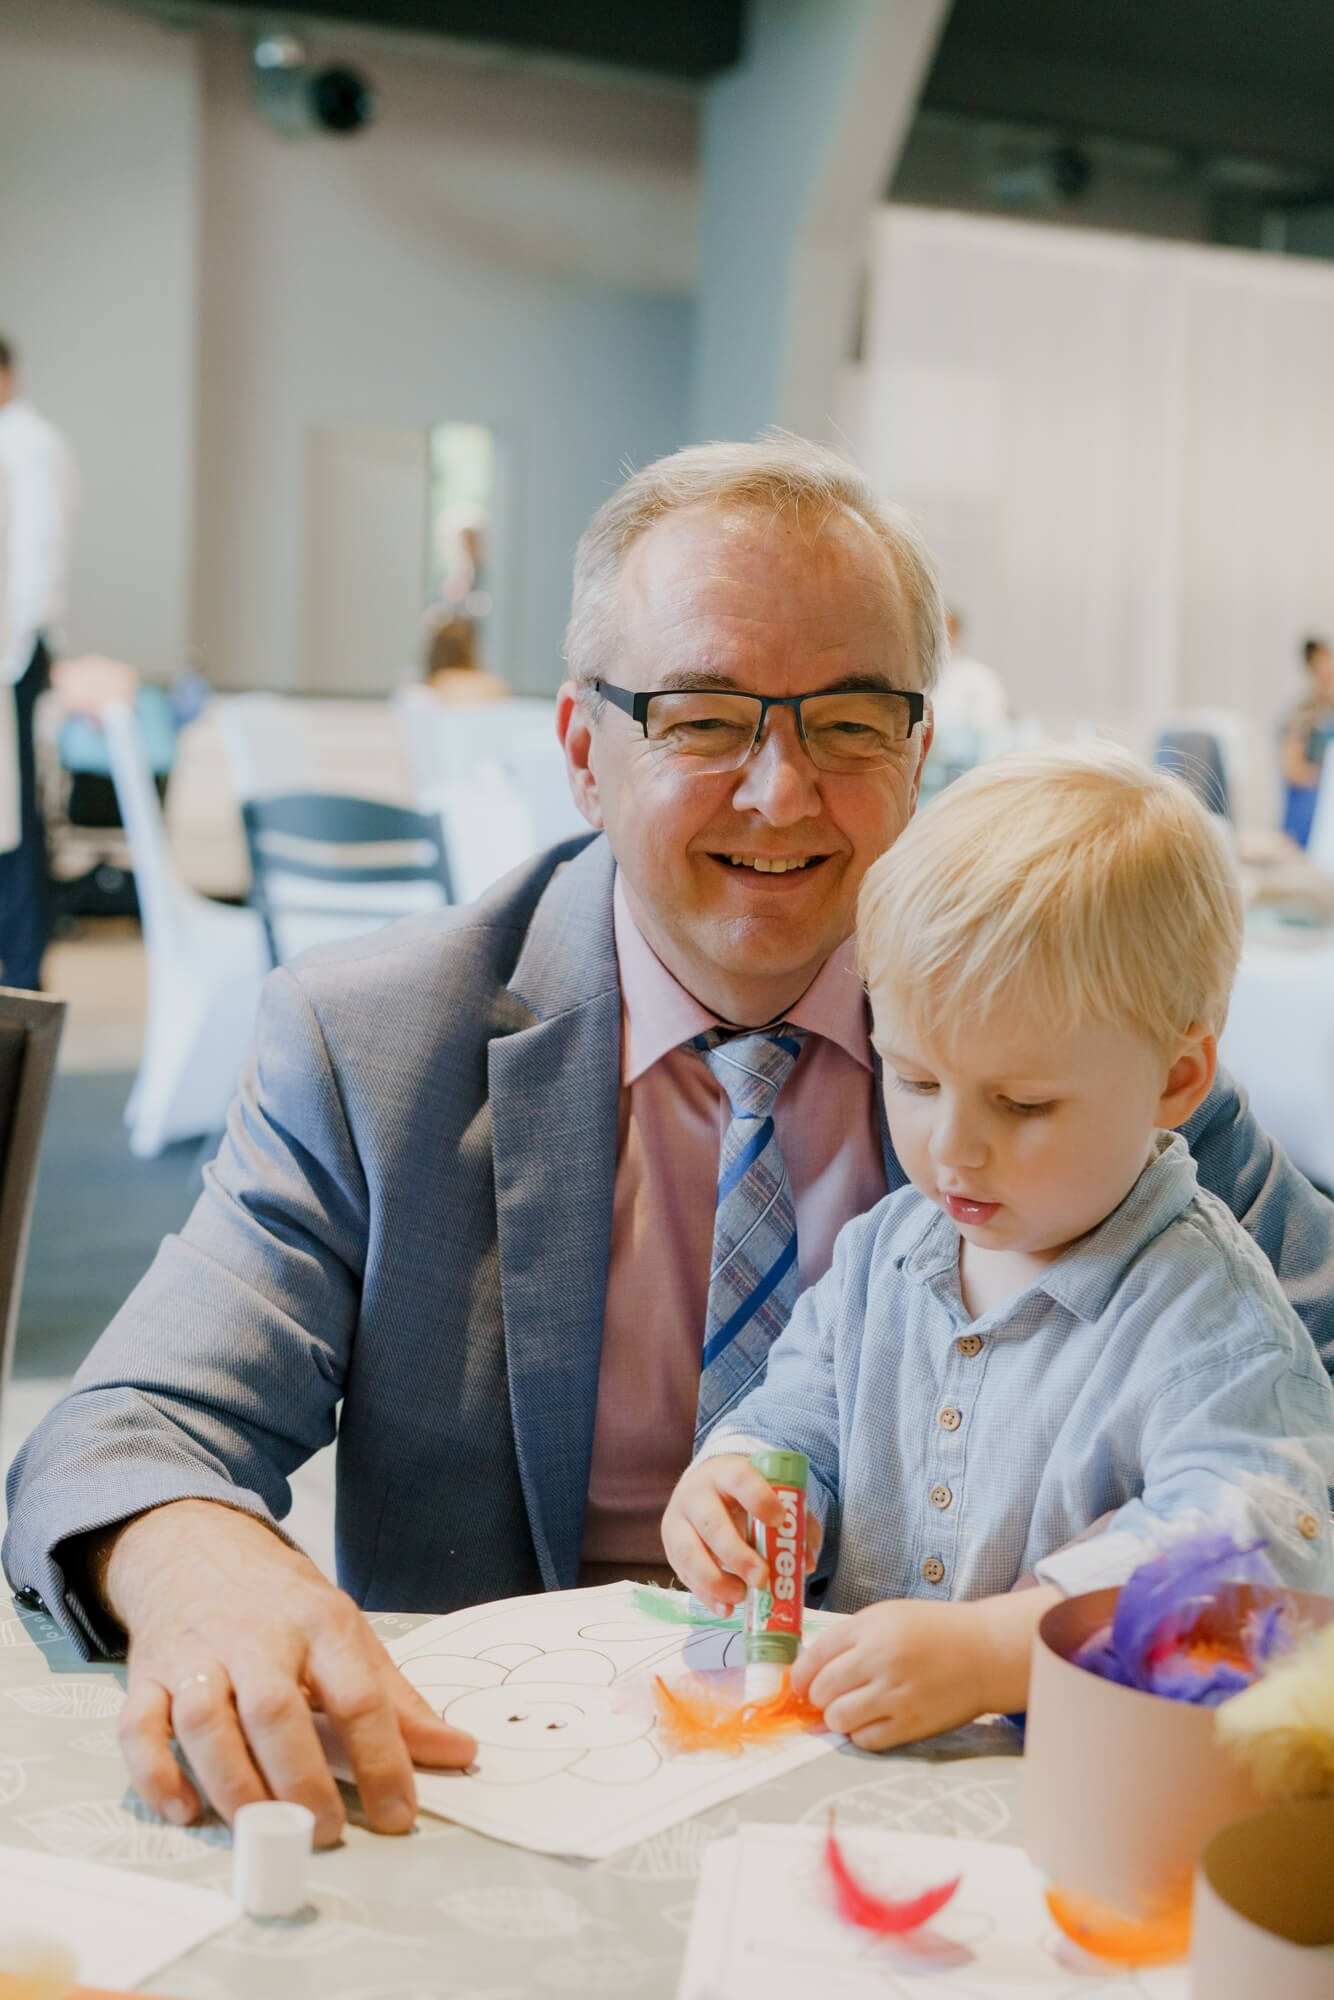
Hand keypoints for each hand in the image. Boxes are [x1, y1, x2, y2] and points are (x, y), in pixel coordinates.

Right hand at [103, 1500, 476, 1845]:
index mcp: (321, 1623)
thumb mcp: (347, 1635)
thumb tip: (459, 1752)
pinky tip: (185, 1810)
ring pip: (206, 1721)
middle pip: (276, 1710)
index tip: (398, 1816)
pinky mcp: (146, 1675)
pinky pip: (138, 1727)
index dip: (384, 1761)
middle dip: (301, 1779)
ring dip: (233, 1783)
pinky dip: (156, 1774)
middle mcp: (257, 1636)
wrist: (196, 1547)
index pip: (358, 1694)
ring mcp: (196, 1655)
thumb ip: (397, 1701)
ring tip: (264, 1830)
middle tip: (323, 1832)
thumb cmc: (283, 1605)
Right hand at [661, 1454, 820, 1613]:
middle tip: (762, 1578)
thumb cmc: (745, 1495)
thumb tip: (805, 1563)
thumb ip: (795, 1523)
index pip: (739, 1479)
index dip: (759, 1499)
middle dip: (737, 1555)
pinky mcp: (670, 1547)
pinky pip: (684, 1574)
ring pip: (688, 1552)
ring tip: (741, 1597)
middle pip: (711, 1524)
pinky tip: (726, 1608)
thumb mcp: (770, 1495)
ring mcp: (678, 1521)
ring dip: (716, 1581)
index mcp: (725, 1473)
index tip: (779, 1520)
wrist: (705, 1487)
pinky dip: (706, 1595)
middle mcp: (696, 1494)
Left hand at [791, 1588, 1055, 1748]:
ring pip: (838, 1718)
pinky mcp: (911, 1724)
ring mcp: (895, 1695)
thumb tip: (811, 1669)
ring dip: (836, 1717)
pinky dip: (861, 1734)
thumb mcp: (888, 1617)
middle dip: (817, 1696)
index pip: (816, 1655)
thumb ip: (851, 1638)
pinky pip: (866, 1740)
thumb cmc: (934, 1631)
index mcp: (871, 1628)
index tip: (798, 1684)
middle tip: (827, 1697)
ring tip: (849, 1710)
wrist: (984, 1653)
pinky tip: (871, 1721)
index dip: (800, 1674)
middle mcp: (879, 1660)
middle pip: (822, 1689)